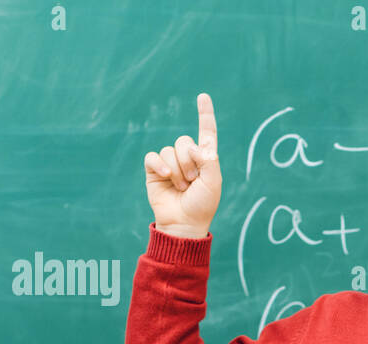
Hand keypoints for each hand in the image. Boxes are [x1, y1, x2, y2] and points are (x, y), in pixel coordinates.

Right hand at [143, 92, 221, 235]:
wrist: (184, 223)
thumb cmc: (202, 205)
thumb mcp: (214, 182)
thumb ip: (209, 160)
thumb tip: (193, 147)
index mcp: (205, 158)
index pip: (206, 132)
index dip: (205, 114)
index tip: (203, 96)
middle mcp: (187, 157)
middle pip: (184, 141)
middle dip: (189, 162)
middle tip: (192, 182)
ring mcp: (170, 163)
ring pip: (169, 150)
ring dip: (177, 170)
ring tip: (181, 187)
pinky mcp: (154, 169)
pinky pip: (153, 156)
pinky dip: (160, 165)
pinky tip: (166, 177)